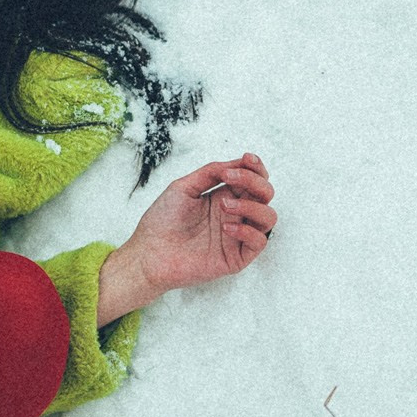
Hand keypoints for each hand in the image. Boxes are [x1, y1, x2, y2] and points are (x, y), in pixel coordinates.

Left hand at [118, 154, 275, 300]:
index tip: (247, 158)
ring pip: (268, 216)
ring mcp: (237, 236)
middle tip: (231, 178)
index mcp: (223, 196)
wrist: (149, 253)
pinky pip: (258, 241)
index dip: (255, 167)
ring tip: (223, 205)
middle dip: (254, 181)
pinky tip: (225, 227)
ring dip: (251, 205)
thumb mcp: (183, 187)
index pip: (252, 180)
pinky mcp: (236, 257)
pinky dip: (247, 230)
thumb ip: (209, 173)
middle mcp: (234, 214)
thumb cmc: (161, 221)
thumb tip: (234, 164)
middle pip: (265, 194)